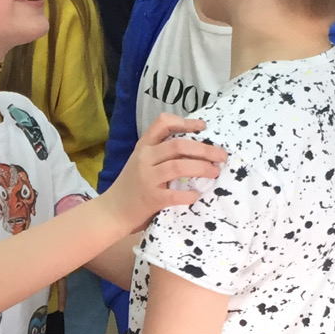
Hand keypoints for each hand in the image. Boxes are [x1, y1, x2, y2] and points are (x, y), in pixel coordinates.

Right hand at [103, 116, 225, 228]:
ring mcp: (147, 178)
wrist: (112, 211)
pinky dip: (188, 194)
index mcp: (144, 146)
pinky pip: (174, 194)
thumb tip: (197, 148)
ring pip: (178, 167)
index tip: (203, 127)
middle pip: (178, 145)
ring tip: (215, 172)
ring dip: (201, 168)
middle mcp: (144, 158)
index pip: (162, 124)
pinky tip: (196, 195)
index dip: (184, 122)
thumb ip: (161, 153)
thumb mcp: (141, 162)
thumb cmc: (132, 185)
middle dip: (204, 149)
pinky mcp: (150, 198)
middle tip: (222, 155)